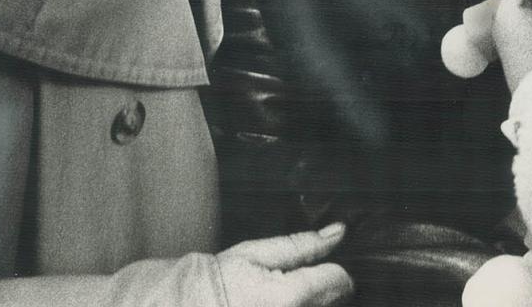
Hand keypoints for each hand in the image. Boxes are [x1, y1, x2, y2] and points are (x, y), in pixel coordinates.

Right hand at [215, 224, 353, 305]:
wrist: (189, 306)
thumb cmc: (218, 281)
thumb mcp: (257, 252)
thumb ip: (302, 245)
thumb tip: (337, 233)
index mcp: (290, 297)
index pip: (341, 280)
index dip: (333, 267)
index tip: (319, 264)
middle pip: (338, 301)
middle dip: (324, 286)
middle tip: (294, 280)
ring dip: (315, 300)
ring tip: (282, 295)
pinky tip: (279, 304)